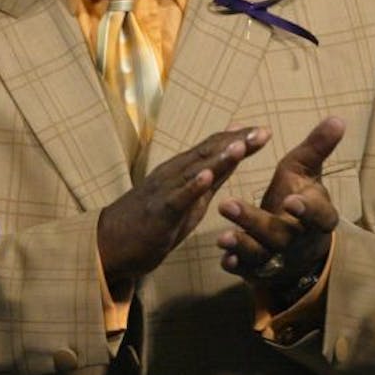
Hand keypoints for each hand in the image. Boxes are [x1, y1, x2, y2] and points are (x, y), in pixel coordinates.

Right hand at [98, 126, 270, 289]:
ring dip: (218, 157)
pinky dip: (192, 185)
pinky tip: (207, 176)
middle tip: (262, 131)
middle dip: (236, 141)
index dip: (239, 138)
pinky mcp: (159, 211)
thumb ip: (211, 177)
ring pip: (195, 170)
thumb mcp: (190, 198)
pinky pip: (177, 197)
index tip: (263, 130)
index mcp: (182, 170)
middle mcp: (174, 173)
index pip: (214, 148)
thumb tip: (233, 154)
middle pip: (208, 152)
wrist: (110, 243)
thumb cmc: (152, 222)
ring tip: (240, 145)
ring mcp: (165, 190)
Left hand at [217, 117, 343, 290]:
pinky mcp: (261, 271)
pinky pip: (249, 272)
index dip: (307, 210)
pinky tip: (224, 258)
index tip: (291, 201)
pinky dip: (238, 266)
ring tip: (222, 237)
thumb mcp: (307, 171)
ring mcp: (280, 258)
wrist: (300, 246)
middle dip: (254, 222)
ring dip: (242, 246)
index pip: (318, 216)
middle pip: (281, 236)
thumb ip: (318, 147)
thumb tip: (338, 118)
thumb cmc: (300, 196)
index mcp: (319, 217)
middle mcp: (300, 241)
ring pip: (262, 255)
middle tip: (227, 204)